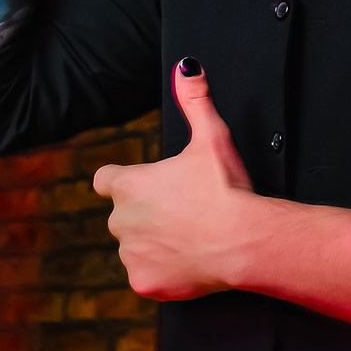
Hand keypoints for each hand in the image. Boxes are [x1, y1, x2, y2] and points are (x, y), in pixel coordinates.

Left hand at [92, 58, 258, 300]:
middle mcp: (120, 220)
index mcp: (129, 185)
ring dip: (153, 243)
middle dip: (145, 214)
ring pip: (134, 247)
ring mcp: (131, 254)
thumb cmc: (226, 188)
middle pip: (122, 215)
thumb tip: (186, 68)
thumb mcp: (212, 137)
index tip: (148, 187)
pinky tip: (188, 261)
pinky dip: (163, 272)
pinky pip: (146, 276)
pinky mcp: (144, 282)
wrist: (244, 240)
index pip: (106, 180)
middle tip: (181, 212)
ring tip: (189, 236)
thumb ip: (194, 101)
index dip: (124, 181)